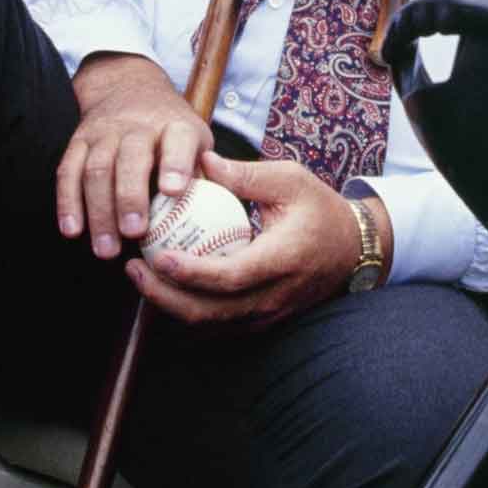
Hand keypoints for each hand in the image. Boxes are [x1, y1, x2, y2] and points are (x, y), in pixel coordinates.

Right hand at [59, 53, 213, 258]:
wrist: (129, 88)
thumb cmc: (172, 133)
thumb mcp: (198, 142)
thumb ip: (206, 179)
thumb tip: (221, 225)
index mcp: (175, 127)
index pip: (177, 141)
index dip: (175, 165)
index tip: (173, 192)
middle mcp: (139, 126)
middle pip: (131, 158)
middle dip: (130, 197)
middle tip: (134, 233)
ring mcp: (105, 133)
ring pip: (97, 168)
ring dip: (99, 210)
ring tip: (106, 249)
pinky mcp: (79, 141)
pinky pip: (68, 171)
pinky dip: (68, 203)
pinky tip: (72, 231)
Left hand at [127, 152, 365, 329]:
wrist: (353, 248)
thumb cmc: (319, 208)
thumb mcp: (291, 180)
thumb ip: (246, 175)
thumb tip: (201, 161)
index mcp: (283, 259)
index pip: (231, 277)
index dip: (191, 273)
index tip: (158, 256)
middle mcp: (274, 295)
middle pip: (212, 312)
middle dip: (165, 297)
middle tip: (134, 268)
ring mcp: (268, 314)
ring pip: (211, 325)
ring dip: (170, 306)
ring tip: (141, 275)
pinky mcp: (261, 321)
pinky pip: (218, 326)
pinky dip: (187, 311)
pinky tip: (164, 287)